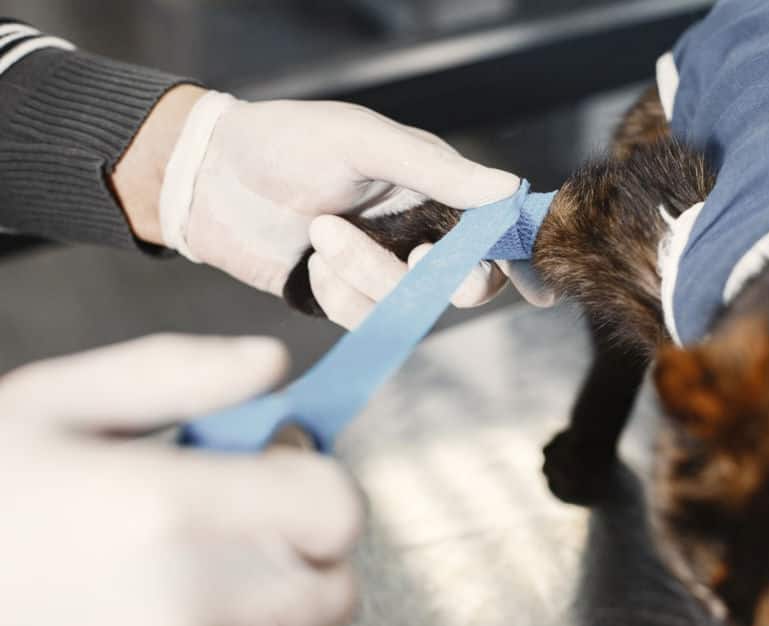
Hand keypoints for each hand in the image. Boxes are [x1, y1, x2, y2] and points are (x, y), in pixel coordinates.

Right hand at [0, 335, 362, 625]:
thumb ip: (176, 374)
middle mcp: (187, 611)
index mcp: (166, 512)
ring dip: (273, 616)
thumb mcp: (53, 406)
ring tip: (195, 586)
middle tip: (239, 531)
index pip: (334, 510)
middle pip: (332, 588)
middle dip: (302, 552)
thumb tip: (272, 364)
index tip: (280, 475)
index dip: (318, 485)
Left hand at [117, 87, 551, 326]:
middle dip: (437, 277)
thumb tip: (509, 191)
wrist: (207, 177)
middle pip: (466, 283)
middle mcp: (418, 231)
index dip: (521, 260)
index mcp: (435, 187)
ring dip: (366, 276)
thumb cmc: (285, 142)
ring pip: (410, 305)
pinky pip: (366, 318)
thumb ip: (436, 171)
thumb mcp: (363, 141)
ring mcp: (382, 268)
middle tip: (412, 254)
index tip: (538, 290)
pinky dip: (338, 295)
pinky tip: (312, 259)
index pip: (495, 229)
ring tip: (320, 231)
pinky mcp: (347, 299)